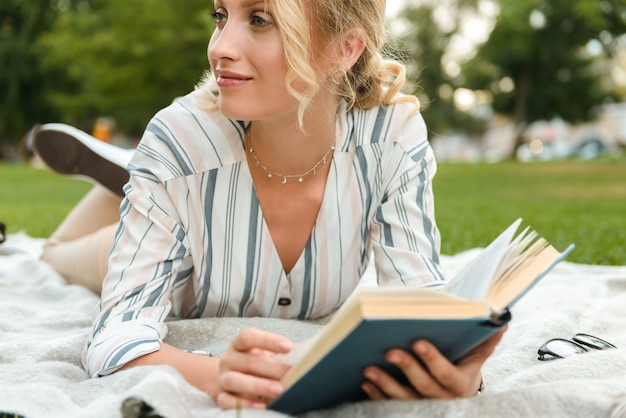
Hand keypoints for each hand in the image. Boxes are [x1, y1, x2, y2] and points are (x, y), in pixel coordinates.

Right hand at [214, 328, 293, 409]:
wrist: (229, 380)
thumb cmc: (255, 364)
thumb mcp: (266, 354)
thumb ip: (284, 352)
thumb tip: (309, 352)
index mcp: (239, 344)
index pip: (249, 337)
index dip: (268, 340)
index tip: (288, 347)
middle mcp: (229, 359)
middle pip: (248, 361)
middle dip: (272, 368)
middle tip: (291, 374)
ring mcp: (223, 379)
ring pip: (235, 380)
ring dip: (259, 386)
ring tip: (279, 390)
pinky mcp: (221, 397)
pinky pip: (228, 402)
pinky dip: (245, 404)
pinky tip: (262, 406)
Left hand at [361, 326, 506, 399]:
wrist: (457, 392)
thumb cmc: (463, 366)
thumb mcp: (476, 355)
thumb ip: (485, 341)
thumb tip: (501, 320)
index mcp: (460, 385)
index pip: (445, 373)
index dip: (432, 359)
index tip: (417, 341)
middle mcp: (443, 400)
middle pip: (423, 386)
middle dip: (406, 368)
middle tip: (389, 351)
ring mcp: (425, 407)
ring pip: (404, 399)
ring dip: (385, 385)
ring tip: (368, 369)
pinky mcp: (408, 411)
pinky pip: (390, 407)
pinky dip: (377, 396)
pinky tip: (366, 384)